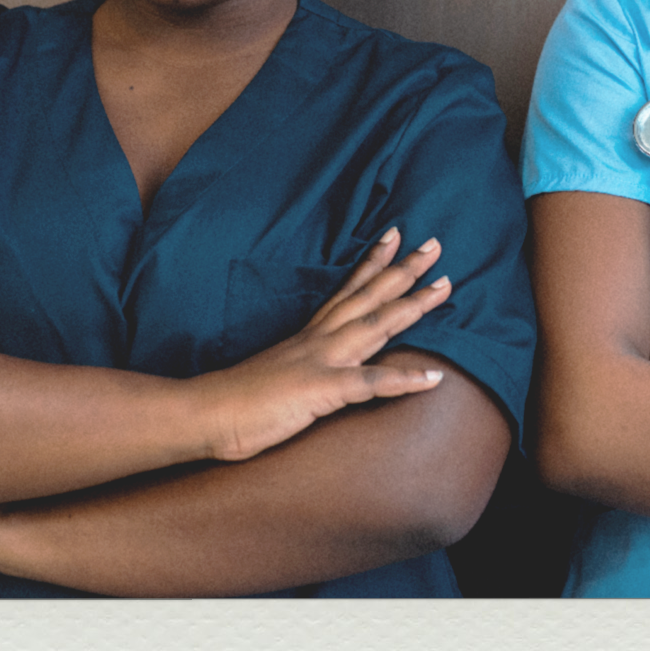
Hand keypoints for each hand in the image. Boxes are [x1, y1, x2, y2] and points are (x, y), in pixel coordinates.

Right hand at [204, 229, 453, 462]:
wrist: (204, 413)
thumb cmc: (237, 400)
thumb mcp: (278, 375)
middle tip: (435, 244)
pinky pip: (369, 384)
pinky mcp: (320, 390)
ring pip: (375, 325)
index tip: (394, 237)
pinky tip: (433, 378)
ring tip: (445, 287)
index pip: (347, 291)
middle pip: (369, 297)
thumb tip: (316, 367)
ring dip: (412, 305)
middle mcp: (319, 340)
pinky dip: (402, 380)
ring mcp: (321, 361)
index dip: (372, 264)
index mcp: (308, 336)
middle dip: (404, 271)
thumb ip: (301, 366)